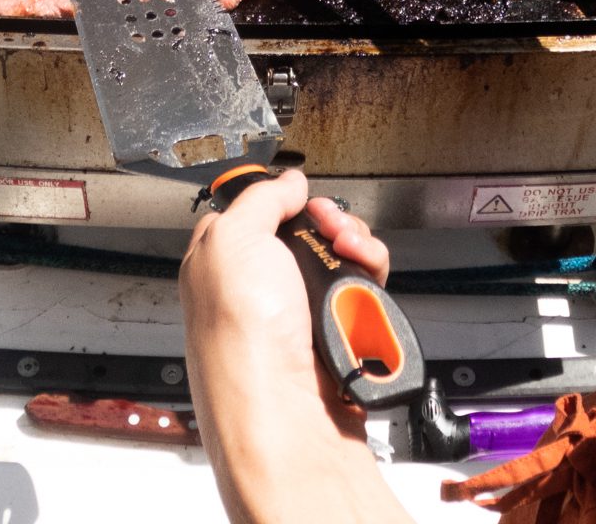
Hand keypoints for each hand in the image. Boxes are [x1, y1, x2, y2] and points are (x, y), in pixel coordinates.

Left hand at [181, 171, 388, 519]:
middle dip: (333, 224)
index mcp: (222, 263)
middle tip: (335, 232)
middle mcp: (260, 290)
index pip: (256, 213)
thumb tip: (287, 182)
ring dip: (359, 252)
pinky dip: (373, 290)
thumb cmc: (242, 336)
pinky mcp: (338, 340)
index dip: (283, 201)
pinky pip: (366, 299)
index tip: (300, 198)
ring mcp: (300, 317)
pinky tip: (366, 297)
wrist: (285, 414)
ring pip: (345, 263)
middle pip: (311, 234)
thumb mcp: (233, 238)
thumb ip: (261, 199)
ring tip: (357, 261)